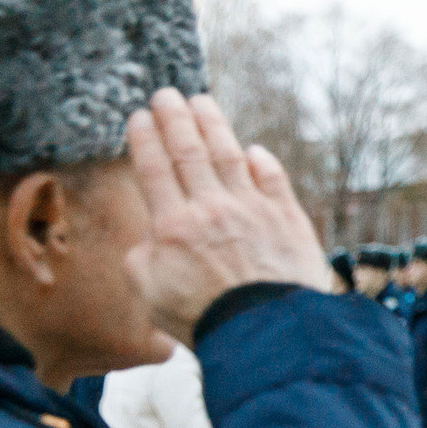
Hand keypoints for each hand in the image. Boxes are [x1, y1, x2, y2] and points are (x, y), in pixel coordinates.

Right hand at [124, 89, 329, 340]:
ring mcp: (254, 210)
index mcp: (173, 226)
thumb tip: (153, 237)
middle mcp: (212, 209)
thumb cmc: (205, 320)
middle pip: (189, 153)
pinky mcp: (289, 219)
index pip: (154, 170)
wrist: (267, 332)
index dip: (145, 140)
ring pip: (229, 155)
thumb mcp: (150, 295)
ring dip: (213, 125)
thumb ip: (142, 258)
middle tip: (165, 95)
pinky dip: (262, 163)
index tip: (138, 118)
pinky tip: (253, 151)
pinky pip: (273, 180)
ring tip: (201, 101)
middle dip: (174, 119)